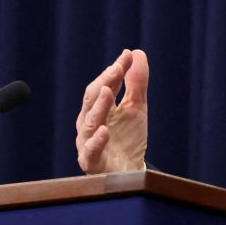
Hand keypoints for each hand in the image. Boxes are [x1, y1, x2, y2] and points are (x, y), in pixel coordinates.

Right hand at [76, 49, 149, 173]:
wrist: (129, 171)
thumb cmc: (128, 138)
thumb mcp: (136, 107)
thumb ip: (136, 83)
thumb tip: (137, 53)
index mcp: (99, 108)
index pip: (105, 85)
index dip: (115, 70)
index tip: (127, 55)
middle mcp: (89, 122)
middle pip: (93, 99)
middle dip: (105, 82)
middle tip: (117, 68)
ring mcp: (88, 141)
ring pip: (90, 122)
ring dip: (99, 106)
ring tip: (109, 90)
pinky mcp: (91, 161)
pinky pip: (91, 151)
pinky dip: (97, 141)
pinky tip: (105, 131)